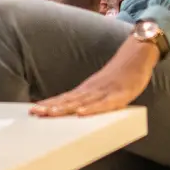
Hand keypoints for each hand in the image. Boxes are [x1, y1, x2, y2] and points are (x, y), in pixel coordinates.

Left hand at [31, 39, 157, 117]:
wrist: (137, 55)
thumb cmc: (120, 76)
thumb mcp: (102, 88)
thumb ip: (89, 99)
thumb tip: (76, 110)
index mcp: (86, 90)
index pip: (64, 98)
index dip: (49, 104)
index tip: (33, 110)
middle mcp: (91, 90)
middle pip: (68, 100)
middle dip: (50, 107)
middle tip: (33, 112)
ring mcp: (104, 92)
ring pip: (82, 102)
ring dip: (65, 108)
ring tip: (49, 113)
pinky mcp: (118, 95)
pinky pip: (104, 105)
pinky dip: (92, 109)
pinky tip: (80, 113)